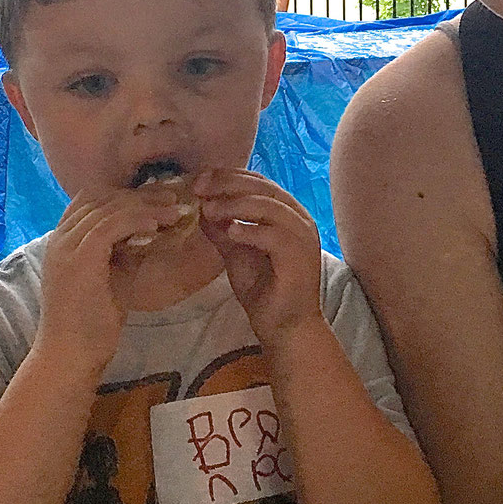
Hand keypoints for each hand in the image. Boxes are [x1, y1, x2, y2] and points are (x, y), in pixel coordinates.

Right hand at [33, 189, 188, 372]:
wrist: (71, 357)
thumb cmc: (92, 324)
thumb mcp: (115, 277)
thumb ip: (127, 251)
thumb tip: (154, 231)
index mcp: (63, 241)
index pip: (91, 200)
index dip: (125, 194)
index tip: (157, 197)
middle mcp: (60, 238)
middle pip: (101, 197)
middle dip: (140, 194)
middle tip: (172, 196)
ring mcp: (66, 246)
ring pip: (108, 207)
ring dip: (145, 204)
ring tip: (175, 208)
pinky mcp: (79, 258)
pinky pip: (111, 224)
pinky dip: (138, 219)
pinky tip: (159, 224)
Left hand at [193, 168, 322, 343]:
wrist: (285, 327)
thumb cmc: (263, 291)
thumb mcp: (236, 253)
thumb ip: (222, 229)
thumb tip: (202, 206)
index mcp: (286, 213)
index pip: (258, 182)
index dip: (228, 176)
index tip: (199, 180)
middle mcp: (299, 218)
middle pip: (263, 188)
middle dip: (228, 183)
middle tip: (200, 187)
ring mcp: (303, 236)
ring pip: (270, 206)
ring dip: (236, 204)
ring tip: (209, 209)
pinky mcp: (301, 256)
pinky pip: (275, 235)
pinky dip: (251, 229)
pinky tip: (230, 231)